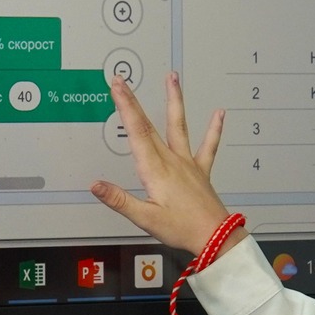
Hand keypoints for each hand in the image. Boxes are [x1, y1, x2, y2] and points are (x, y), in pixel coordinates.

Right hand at [90, 73, 242, 256]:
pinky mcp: (200, 171)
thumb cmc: (182, 229)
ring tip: (172, 78)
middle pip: (149, 125)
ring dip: (174, 100)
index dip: (126, 106)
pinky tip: (220, 114)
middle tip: (124, 81)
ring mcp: (187, 163)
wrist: (215, 237)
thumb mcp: (145, 218)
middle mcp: (171, 160)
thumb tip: (95, 184)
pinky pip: (208, 146)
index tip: (117, 86)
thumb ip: (119, 199)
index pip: (136, 132)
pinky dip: (214, 129)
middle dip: (134, 101)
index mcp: (154, 170)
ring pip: (178, 126)